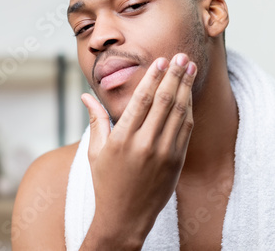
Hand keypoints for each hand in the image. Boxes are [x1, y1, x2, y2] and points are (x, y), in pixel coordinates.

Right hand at [80, 53, 196, 248]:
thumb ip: (96, 120)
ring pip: (179, 113)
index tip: (161, 60)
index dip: (153, 77)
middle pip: (164, 101)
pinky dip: (188, 110)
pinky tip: (188, 95)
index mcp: (121, 139)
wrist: (125, 218)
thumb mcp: (95, 152)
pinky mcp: (176, 161)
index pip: (142, 100)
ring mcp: (163, 153)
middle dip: (174, 75)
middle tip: (181, 56)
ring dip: (186, 88)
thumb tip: (85, 95)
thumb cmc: (106, 183)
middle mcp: (144, 144)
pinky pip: (186, 130)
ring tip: (189, 68)